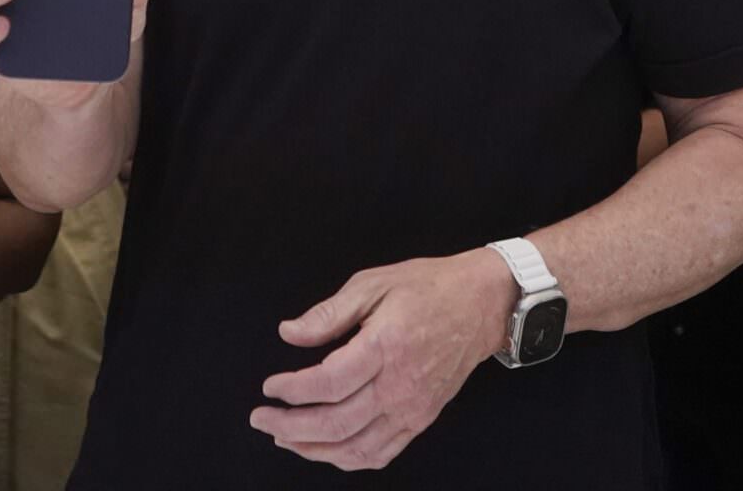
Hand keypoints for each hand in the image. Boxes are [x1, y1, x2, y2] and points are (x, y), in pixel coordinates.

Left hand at [249, 250, 517, 471]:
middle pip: (336, 423)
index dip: (292, 390)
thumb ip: (328, 314)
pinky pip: (380, 454)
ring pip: (355, 448)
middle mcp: (399, 385)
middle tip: (261, 419)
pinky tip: (325, 449)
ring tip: (284, 438)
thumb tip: (289, 333)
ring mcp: (412, 408)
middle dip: (290, 427)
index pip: (328, 383)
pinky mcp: (420, 420)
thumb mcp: (373, 284)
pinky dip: (347, 459)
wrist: (481, 305)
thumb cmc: (428, 289)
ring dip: (313, 449)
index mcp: (385, 346)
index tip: (270, 386)